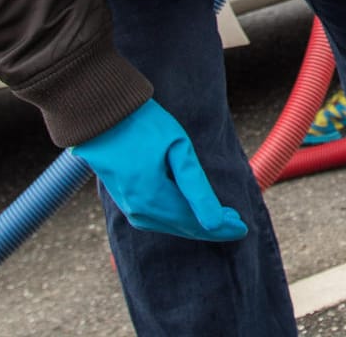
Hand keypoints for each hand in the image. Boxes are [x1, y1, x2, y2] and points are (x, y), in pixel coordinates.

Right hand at [69, 102, 247, 240]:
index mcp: (154, 199)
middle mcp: (140, 212)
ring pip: (172, 225)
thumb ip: (196, 188)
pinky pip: (158, 219)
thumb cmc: (143, 126)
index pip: (196, 223)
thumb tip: (215, 222)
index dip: (222, 227)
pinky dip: (179, 218)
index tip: (243, 227)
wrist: (101, 116)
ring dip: (196, 224)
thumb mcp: (178, 149)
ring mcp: (131, 209)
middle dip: (212, 227)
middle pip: (185, 228)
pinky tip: (191, 213)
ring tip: (221, 219)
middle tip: (237, 223)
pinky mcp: (127, 203)